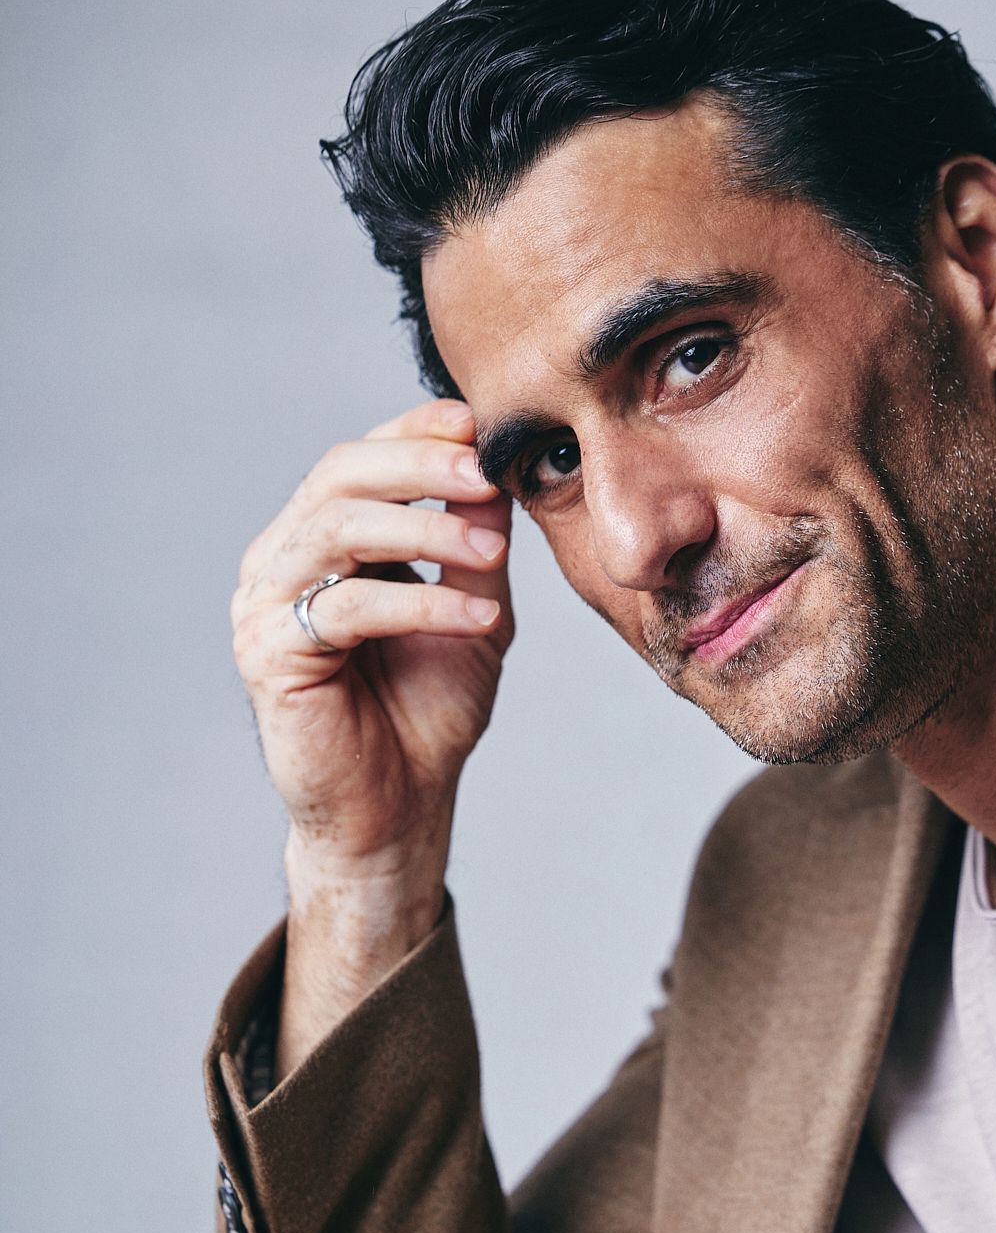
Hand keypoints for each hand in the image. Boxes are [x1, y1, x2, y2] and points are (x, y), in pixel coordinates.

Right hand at [232, 398, 510, 892]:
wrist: (399, 808)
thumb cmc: (427, 712)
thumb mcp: (474, 609)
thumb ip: (475, 543)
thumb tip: (493, 466)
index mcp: (321, 540)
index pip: (358, 458)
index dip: (412, 430)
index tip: (476, 423)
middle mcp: (281, 561)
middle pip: (339, 475)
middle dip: (418, 465)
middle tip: (484, 475)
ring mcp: (265, 605)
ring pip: (336, 529)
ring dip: (423, 529)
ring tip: (488, 551)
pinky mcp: (270, 655)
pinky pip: (346, 607)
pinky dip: (420, 603)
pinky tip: (476, 615)